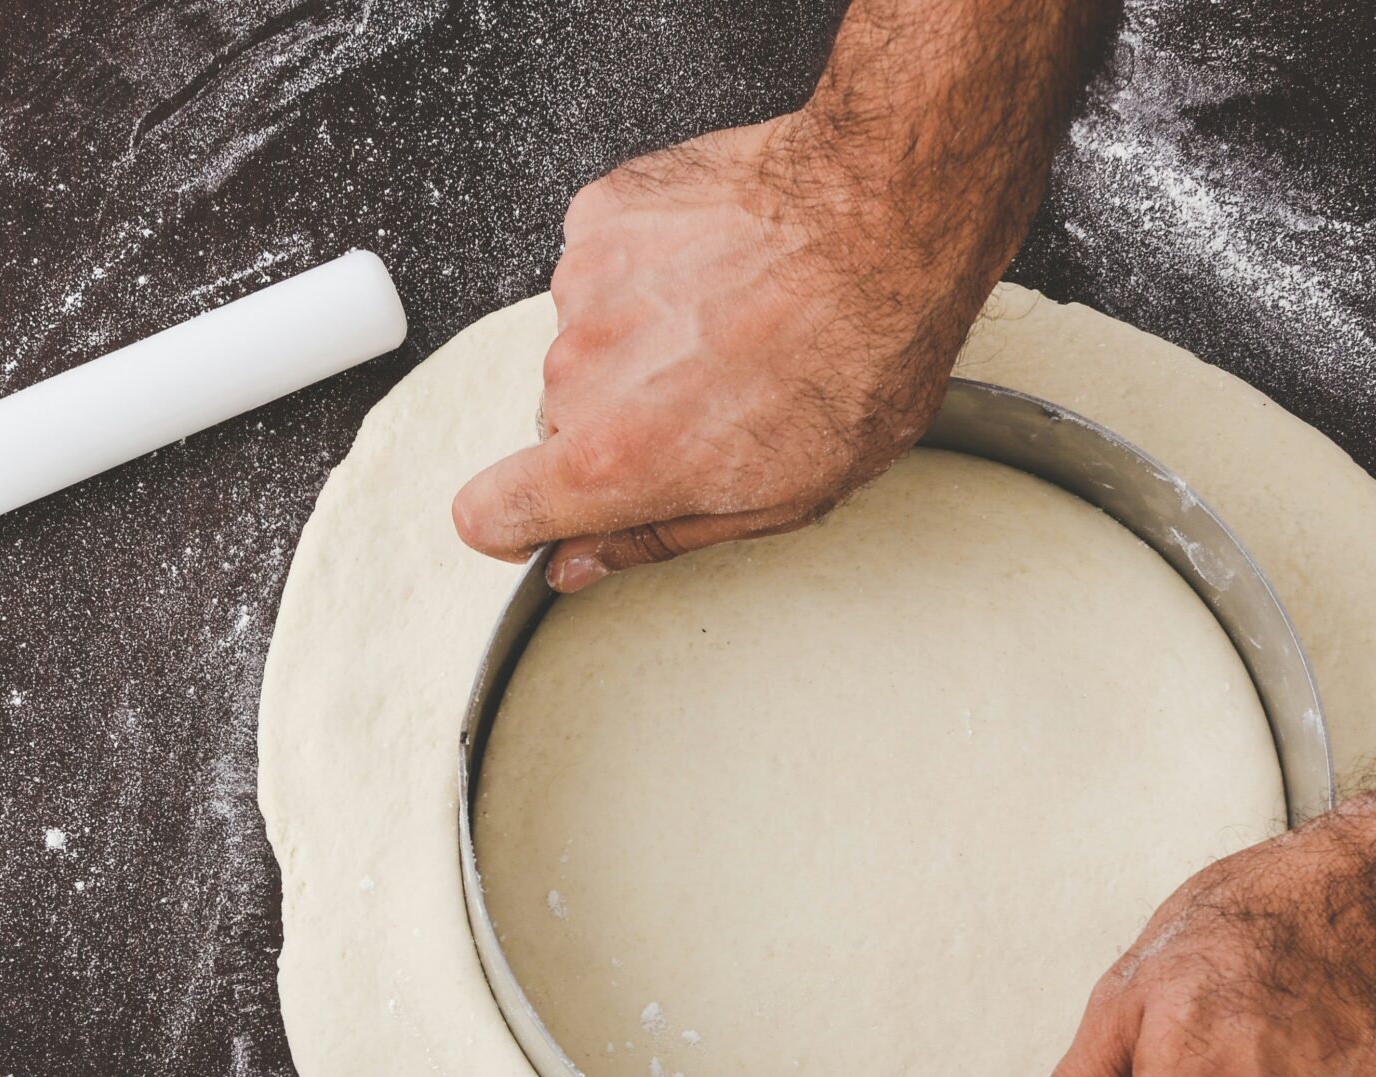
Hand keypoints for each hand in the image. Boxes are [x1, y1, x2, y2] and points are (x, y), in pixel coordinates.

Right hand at [451, 111, 1001, 590]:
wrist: (889, 216)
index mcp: (614, 461)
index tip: (551, 509)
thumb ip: (657, 536)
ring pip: (585, 340)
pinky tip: (721, 265)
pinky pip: (602, 263)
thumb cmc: (861, 356)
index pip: (486, 513)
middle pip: (558, 421)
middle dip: (617, 418)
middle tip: (713, 394)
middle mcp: (579, 374)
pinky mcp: (601, 214)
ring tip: (732, 321)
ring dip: (640, 338)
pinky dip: (648, 268)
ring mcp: (583, 285)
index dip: (516, 520)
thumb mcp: (781, 497)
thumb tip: (576, 564)